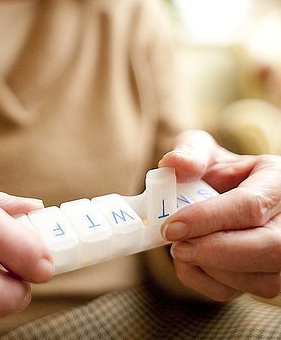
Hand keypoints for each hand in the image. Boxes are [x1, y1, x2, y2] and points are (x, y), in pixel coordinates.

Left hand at [158, 131, 280, 301]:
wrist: (216, 190)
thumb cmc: (212, 168)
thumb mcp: (200, 149)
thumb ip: (189, 152)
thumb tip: (175, 164)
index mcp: (276, 178)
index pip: (251, 205)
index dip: (209, 219)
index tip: (171, 227)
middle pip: (270, 248)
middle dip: (215, 252)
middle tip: (176, 246)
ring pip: (261, 279)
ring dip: (210, 270)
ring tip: (181, 248)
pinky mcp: (269, 276)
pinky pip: (244, 292)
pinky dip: (209, 282)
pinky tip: (190, 261)